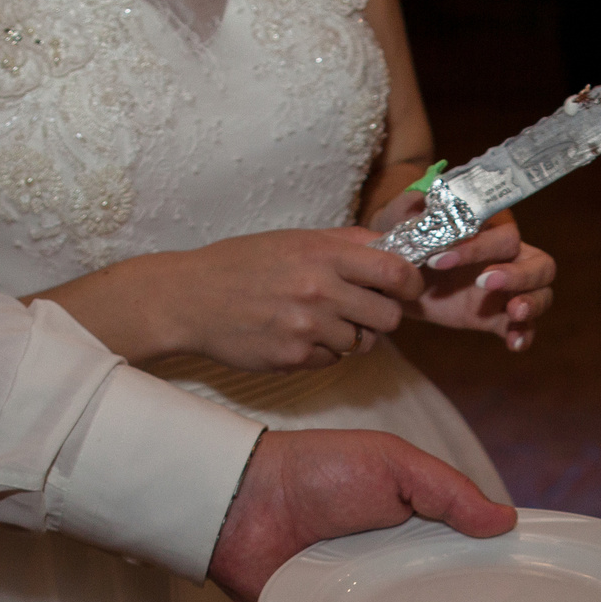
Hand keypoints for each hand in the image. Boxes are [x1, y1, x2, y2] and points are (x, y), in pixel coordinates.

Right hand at [37, 228, 422, 370]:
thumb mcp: (292, 240)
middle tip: (361, 310)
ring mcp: (307, 327)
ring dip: (350, 336)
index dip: (411, 283)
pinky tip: (296, 336)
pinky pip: (332, 361)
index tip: (406, 288)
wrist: (189, 298)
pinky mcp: (294, 357)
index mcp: (323, 254)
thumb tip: (392, 247)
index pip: (396, 271)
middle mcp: (319, 290)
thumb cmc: (242, 264)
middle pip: (389, 317)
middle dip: (381, 316)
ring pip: (362, 343)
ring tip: (319, 321)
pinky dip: (322, 353)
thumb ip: (343, 244)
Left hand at [204, 428, 514, 601]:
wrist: (241, 504)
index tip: (536, 587)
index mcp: (416, 527)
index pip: (467, 554)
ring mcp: (370, 601)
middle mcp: (397, 567)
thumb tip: (505, 521)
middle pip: (449, 599)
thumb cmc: (315, 471)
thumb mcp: (393, 463)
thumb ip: (449, 490)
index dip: (498, 568)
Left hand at [373, 199, 554, 352]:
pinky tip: (513, 343)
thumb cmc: (405, 241)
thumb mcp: (400, 221)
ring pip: (542, 292)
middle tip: (484, 283)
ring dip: (533, 302)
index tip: (440, 260)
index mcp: (490, 228)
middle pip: (539, 263)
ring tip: (514, 313)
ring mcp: (508, 289)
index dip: (478, 247)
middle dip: (518, 274)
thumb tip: (418, 199)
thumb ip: (408, 207)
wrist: (395, 277)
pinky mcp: (498, 316)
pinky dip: (524, 335)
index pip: (504, 234)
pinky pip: (525, 326)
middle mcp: (508, 256)